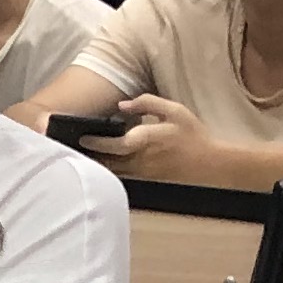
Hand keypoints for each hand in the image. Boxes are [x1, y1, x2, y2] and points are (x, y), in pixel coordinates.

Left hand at [81, 94, 208, 180]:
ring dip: (97, 162)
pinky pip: (120, 173)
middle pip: (106, 160)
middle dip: (90, 154)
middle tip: (73, 146)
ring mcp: (141, 172)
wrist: (208, 164)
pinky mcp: (143, 178)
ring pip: (111, 169)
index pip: (114, 144)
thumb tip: (121, 106)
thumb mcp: (174, 111)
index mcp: (146, 140)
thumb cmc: (192, 134)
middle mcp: (140, 159)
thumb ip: (147, 103)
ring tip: (82, 153)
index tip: (81, 137)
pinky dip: (108, 168)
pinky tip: (100, 160)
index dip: (95, 142)